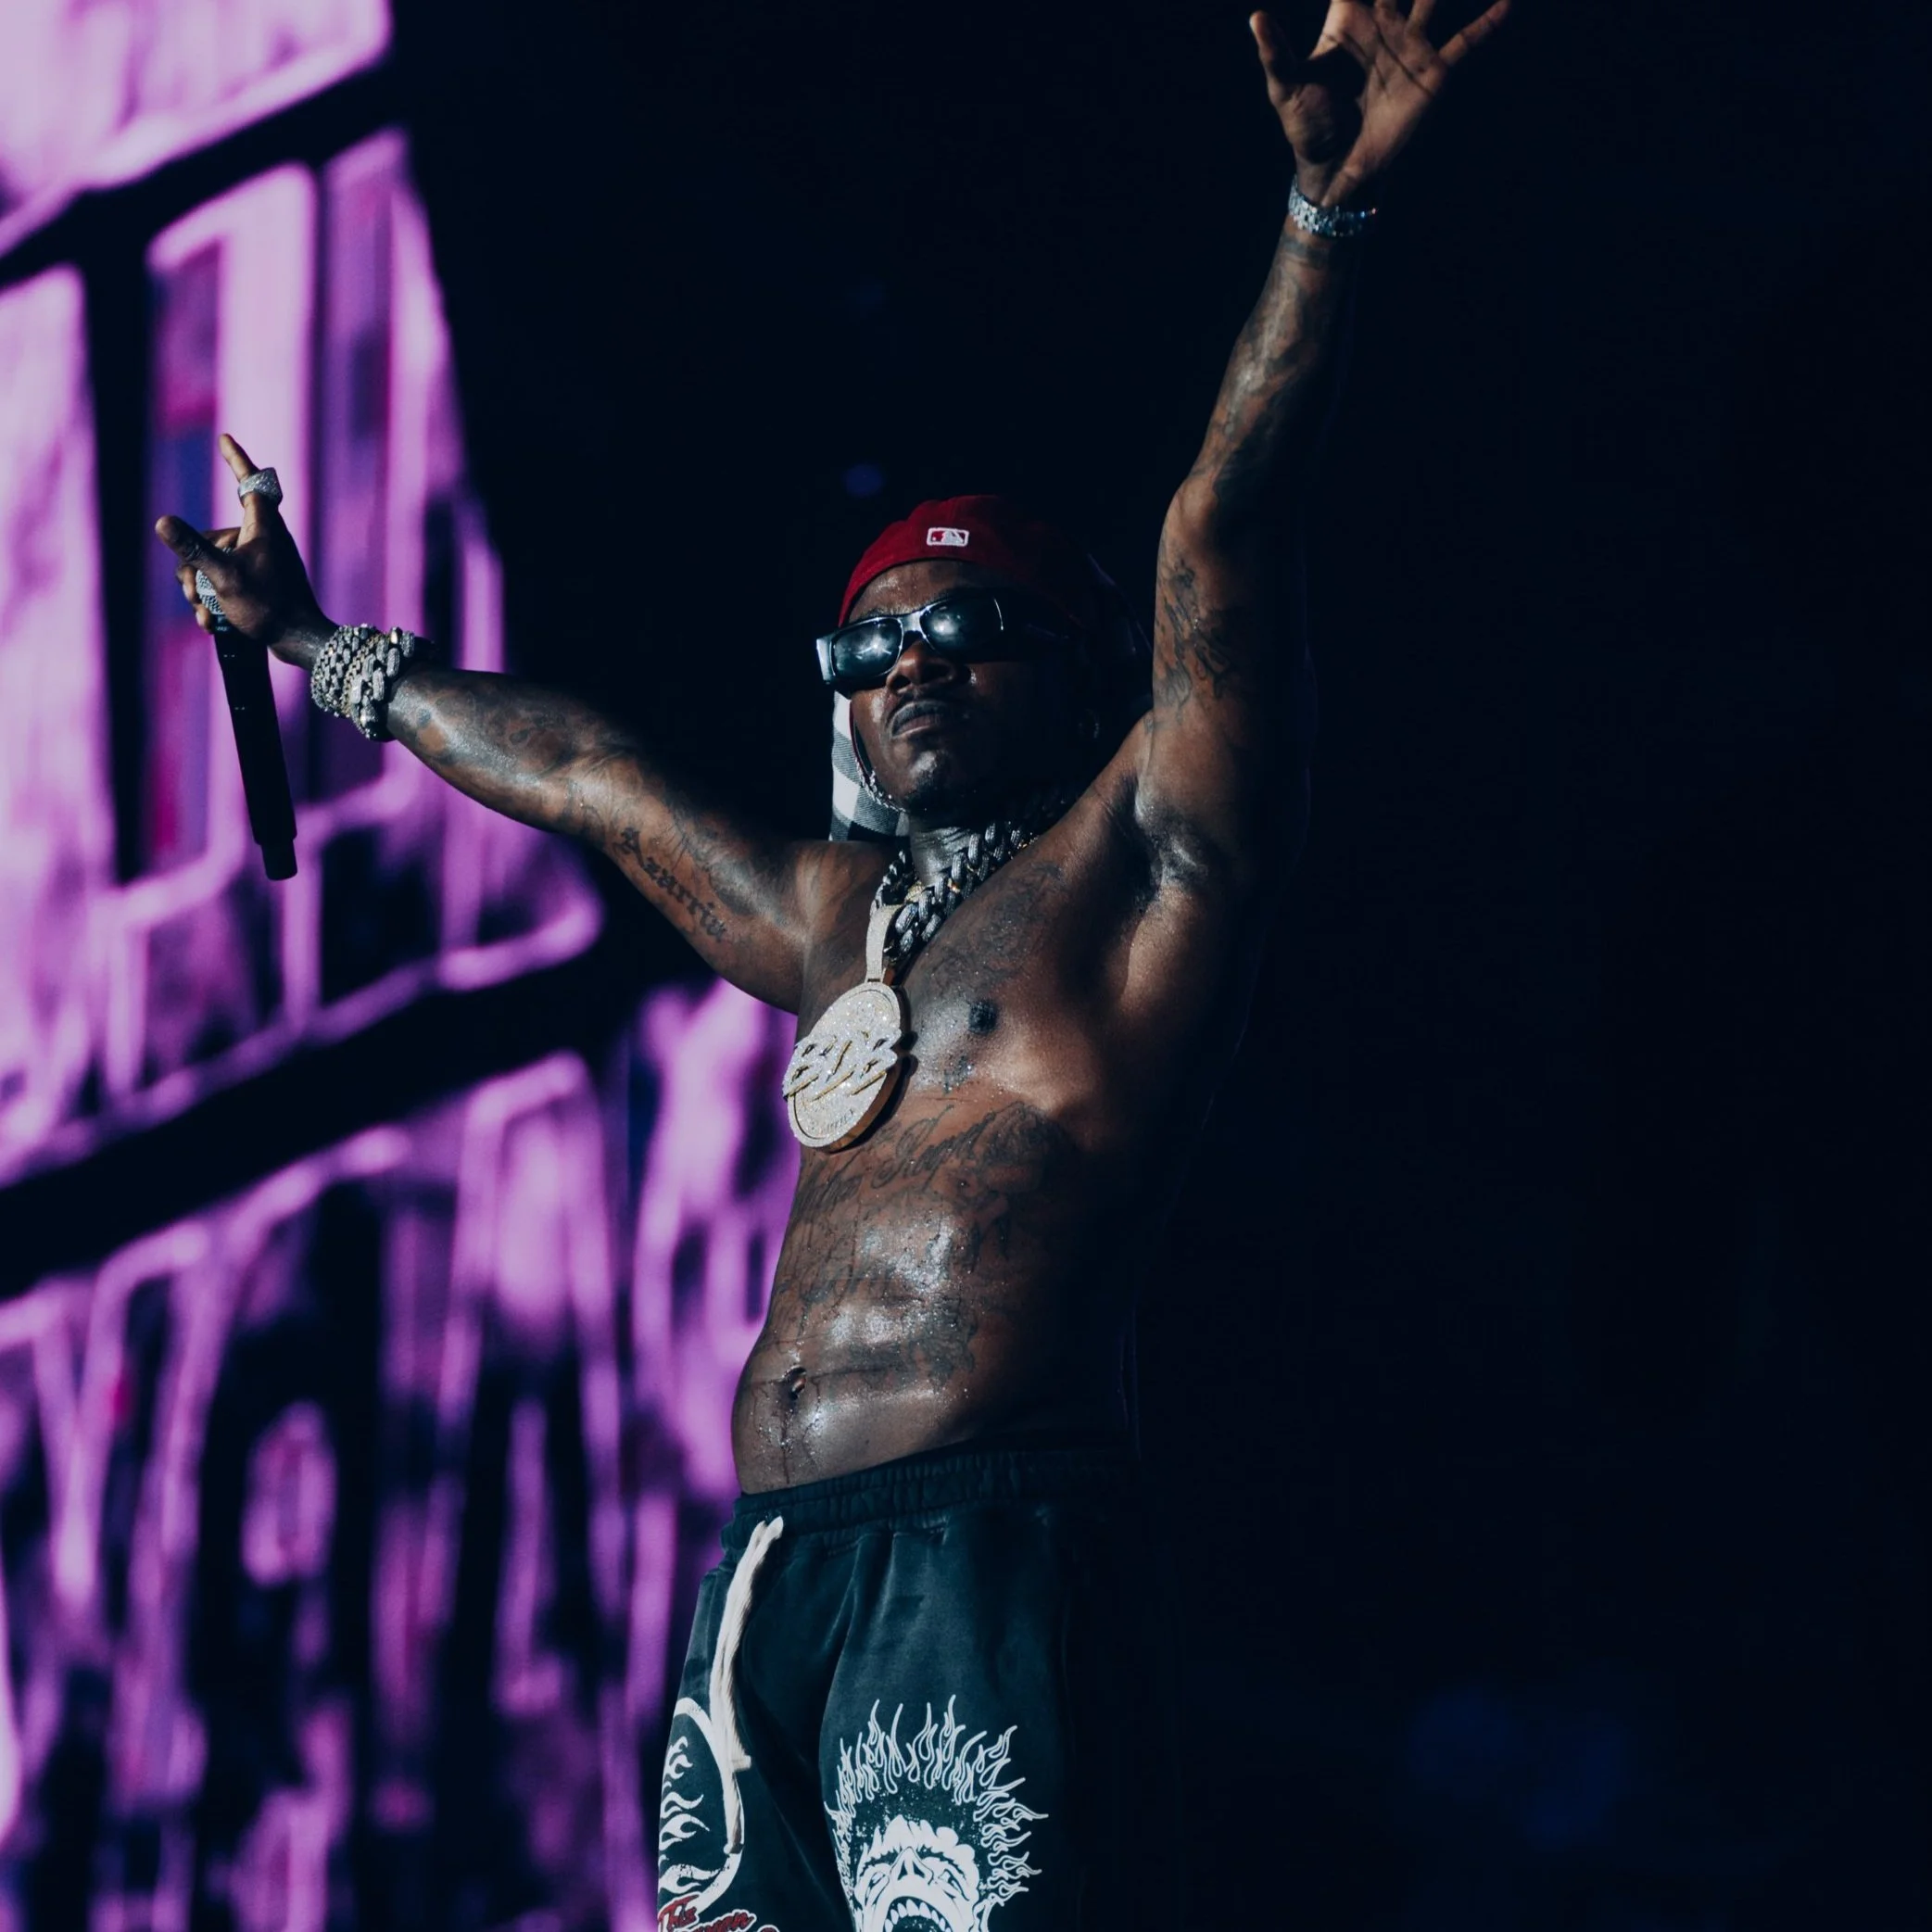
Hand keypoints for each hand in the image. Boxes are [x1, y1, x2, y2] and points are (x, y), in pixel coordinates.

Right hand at [153, 433, 332, 666]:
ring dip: (200, 589)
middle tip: (193, 594)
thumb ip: (192, 549)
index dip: (236, 459)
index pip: (248, 481)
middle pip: (211, 536)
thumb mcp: (223, 577)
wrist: (300, 642)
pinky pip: (225, 580)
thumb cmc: (268, 607)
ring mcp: (261, 560)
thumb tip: (162, 522)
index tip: (224, 438)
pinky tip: (210, 623)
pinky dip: (213, 599)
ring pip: (213, 562)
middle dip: (193, 566)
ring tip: (204, 614)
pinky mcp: (259, 581)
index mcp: (262, 526)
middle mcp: (263, 538)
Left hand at [1250, 0, 1509, 208]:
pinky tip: (1507, 4)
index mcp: (1347, 20)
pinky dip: (1488, 23)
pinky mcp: (1432, 72)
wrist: (1336, 168)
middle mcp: (1383, 24)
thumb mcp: (1286, 89)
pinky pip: (1466, 42)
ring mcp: (1410, 45)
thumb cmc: (1306, 126)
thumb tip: (1256, 19)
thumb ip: (1276, 53)